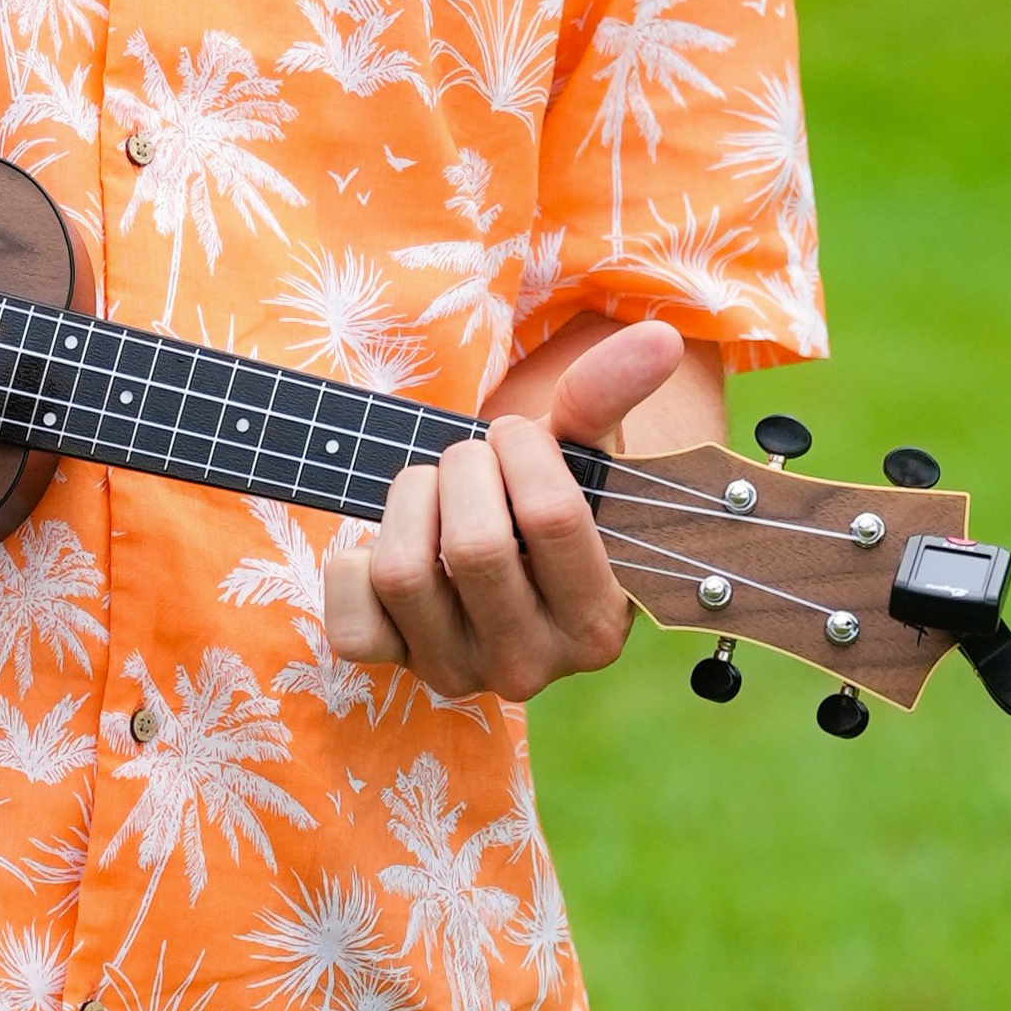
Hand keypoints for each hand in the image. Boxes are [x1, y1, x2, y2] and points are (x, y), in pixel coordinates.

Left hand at [321, 319, 688, 703]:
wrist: (494, 551)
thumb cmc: (541, 498)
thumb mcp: (579, 454)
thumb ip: (609, 398)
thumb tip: (660, 339)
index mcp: (597, 625)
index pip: (551, 516)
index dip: (522, 451)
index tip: (518, 437)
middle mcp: (530, 665)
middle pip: (474, 546)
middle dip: (464, 469)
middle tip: (472, 459)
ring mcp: (456, 672)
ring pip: (404, 572)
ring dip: (410, 500)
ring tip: (433, 489)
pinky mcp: (391, 666)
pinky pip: (349, 618)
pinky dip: (354, 563)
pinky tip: (392, 544)